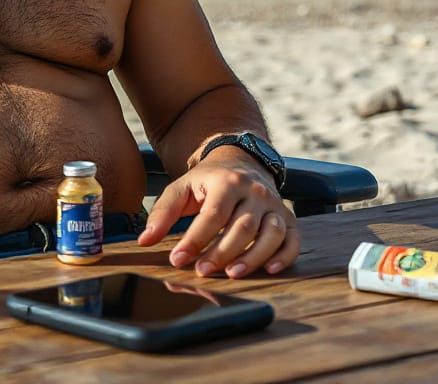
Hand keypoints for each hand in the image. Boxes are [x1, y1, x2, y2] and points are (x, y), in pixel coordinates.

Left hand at [137, 150, 298, 278]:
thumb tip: (144, 241)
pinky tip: (270, 270)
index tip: (178, 259)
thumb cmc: (207, 182)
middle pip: (242, 227)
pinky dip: (285, 256)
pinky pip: (293, 239)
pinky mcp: (288, 217)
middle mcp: (254, 191)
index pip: (213, 214)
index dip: (196, 239)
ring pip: (270, 234)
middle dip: (222, 252)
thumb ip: (163, 213)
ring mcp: (274, 204)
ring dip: (253, 258)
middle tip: (202, 272)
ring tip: (231, 275)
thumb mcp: (181, 188)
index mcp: (226, 182)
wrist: (240, 161)